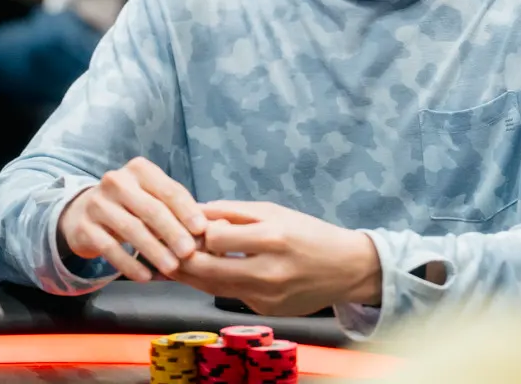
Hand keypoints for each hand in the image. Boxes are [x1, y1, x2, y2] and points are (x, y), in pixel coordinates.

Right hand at [57, 157, 207, 282]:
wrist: (83, 213)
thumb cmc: (133, 205)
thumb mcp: (153, 199)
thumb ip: (178, 210)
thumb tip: (212, 229)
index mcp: (140, 169)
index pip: (169, 190)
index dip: (187, 210)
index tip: (202, 230)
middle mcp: (116, 181)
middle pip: (151, 209)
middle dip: (173, 232)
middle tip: (189, 252)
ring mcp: (97, 203)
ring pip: (131, 229)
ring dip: (154, 251)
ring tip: (171, 268)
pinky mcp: (84, 227)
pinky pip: (110, 248)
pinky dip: (130, 264)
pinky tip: (145, 276)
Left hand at [171, 201, 381, 316]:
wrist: (348, 269)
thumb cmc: (311, 233)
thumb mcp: (276, 211)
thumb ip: (234, 211)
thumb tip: (195, 210)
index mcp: (273, 237)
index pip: (214, 236)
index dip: (200, 230)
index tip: (196, 224)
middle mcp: (268, 271)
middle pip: (204, 269)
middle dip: (183, 257)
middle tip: (172, 246)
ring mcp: (265, 296)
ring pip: (211, 286)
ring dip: (193, 273)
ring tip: (186, 258)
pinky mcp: (265, 310)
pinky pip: (231, 294)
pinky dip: (220, 282)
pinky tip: (220, 269)